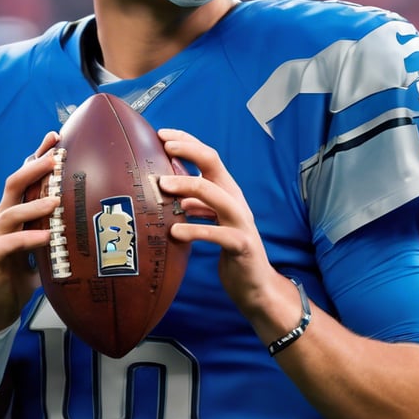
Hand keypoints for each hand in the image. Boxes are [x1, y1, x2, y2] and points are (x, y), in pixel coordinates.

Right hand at [0, 131, 59, 330]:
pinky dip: (28, 238)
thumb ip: (59, 228)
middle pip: (13, 184)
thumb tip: (96, 214)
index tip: (55, 136)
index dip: (37, 155)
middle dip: (34, 168)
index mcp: (15, 210)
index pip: (25, 177)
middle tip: (55, 158)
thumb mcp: (45, 244)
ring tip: (56, 199)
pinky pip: (9, 244)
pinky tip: (46, 237)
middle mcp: (2, 218)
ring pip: (10, 212)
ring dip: (34, 204)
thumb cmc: (24, 271)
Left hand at [157, 128, 279, 319]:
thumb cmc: (231, 248)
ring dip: (188, 186)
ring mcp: (241, 221)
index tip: (162, 134)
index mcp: (227, 191)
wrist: (256, 284)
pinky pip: (217, 233)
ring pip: (215, 194)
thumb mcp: (212, 220)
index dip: (187, 141)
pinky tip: (175, 231)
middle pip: (214, 164)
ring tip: (162, 186)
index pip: (209, 156)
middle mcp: (236, 199)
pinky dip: (195, 230)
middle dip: (188, 151)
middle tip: (163, 148)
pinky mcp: (241, 244)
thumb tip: (170, 188)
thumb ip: (196, 203)